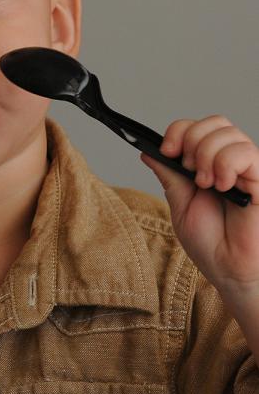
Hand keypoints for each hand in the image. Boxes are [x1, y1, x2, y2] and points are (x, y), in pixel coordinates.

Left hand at [141, 115, 258, 295]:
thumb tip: (148, 151)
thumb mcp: (180, 205)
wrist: (229, 271)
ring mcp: (246, 169)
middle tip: (189, 171)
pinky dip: (226, 164)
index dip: (178, 131)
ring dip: (207, 155)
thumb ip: (169, 176)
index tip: (167, 151)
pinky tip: (223, 186)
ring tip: (207, 184)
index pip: (195, 127)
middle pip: (214, 122)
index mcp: (207, 164)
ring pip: (229, 133)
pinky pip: (245, 153)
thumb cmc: (210, 243)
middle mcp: (229, 162)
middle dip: (192, 140)